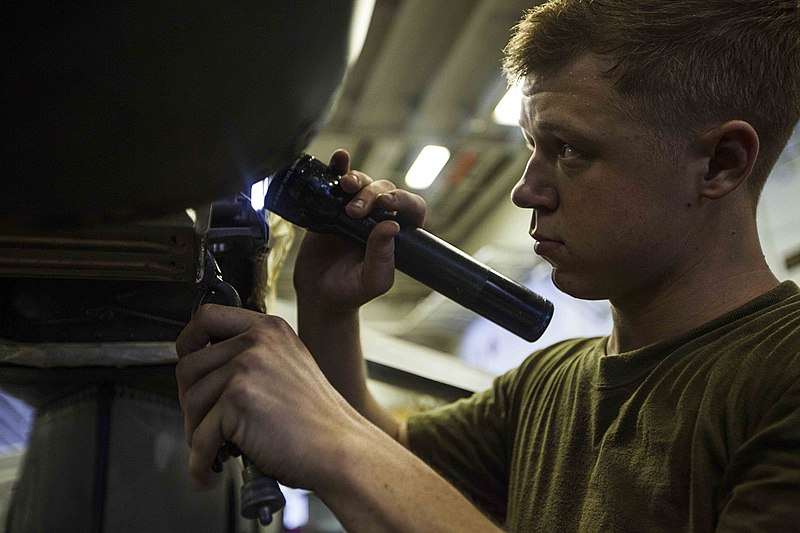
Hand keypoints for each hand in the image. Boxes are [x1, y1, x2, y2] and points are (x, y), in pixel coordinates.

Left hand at [175, 304, 365, 489]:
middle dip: (191, 403)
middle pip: (189, 366)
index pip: (208, 316)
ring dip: (196, 434)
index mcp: (270, 330)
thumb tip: (206, 374)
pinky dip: (200, 460)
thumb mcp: (289, 368)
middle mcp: (258, 341)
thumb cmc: (318, 421)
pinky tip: (209, 468)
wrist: (341, 450)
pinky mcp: (238, 400)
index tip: (187, 361)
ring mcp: (247, 367)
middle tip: (205, 424)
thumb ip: (253, 359)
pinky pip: (200, 435)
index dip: (188, 341)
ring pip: (190, 402)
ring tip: (215, 448)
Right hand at [292, 149, 426, 312]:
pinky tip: (339, 158)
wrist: (317, 293)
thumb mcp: (371, 282)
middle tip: (354, 213)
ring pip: (363, 182)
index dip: (403, 201)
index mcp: (397, 235)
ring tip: (346, 186)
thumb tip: (391, 226)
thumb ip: (382, 259)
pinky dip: (339, 165)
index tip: (386, 205)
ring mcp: (355, 209)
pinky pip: (338, 179)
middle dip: (372, 194)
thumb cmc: (349, 291)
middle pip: (385, 190)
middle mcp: (379, 218)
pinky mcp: (332, 205)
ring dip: (356, 179)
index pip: (412, 208)